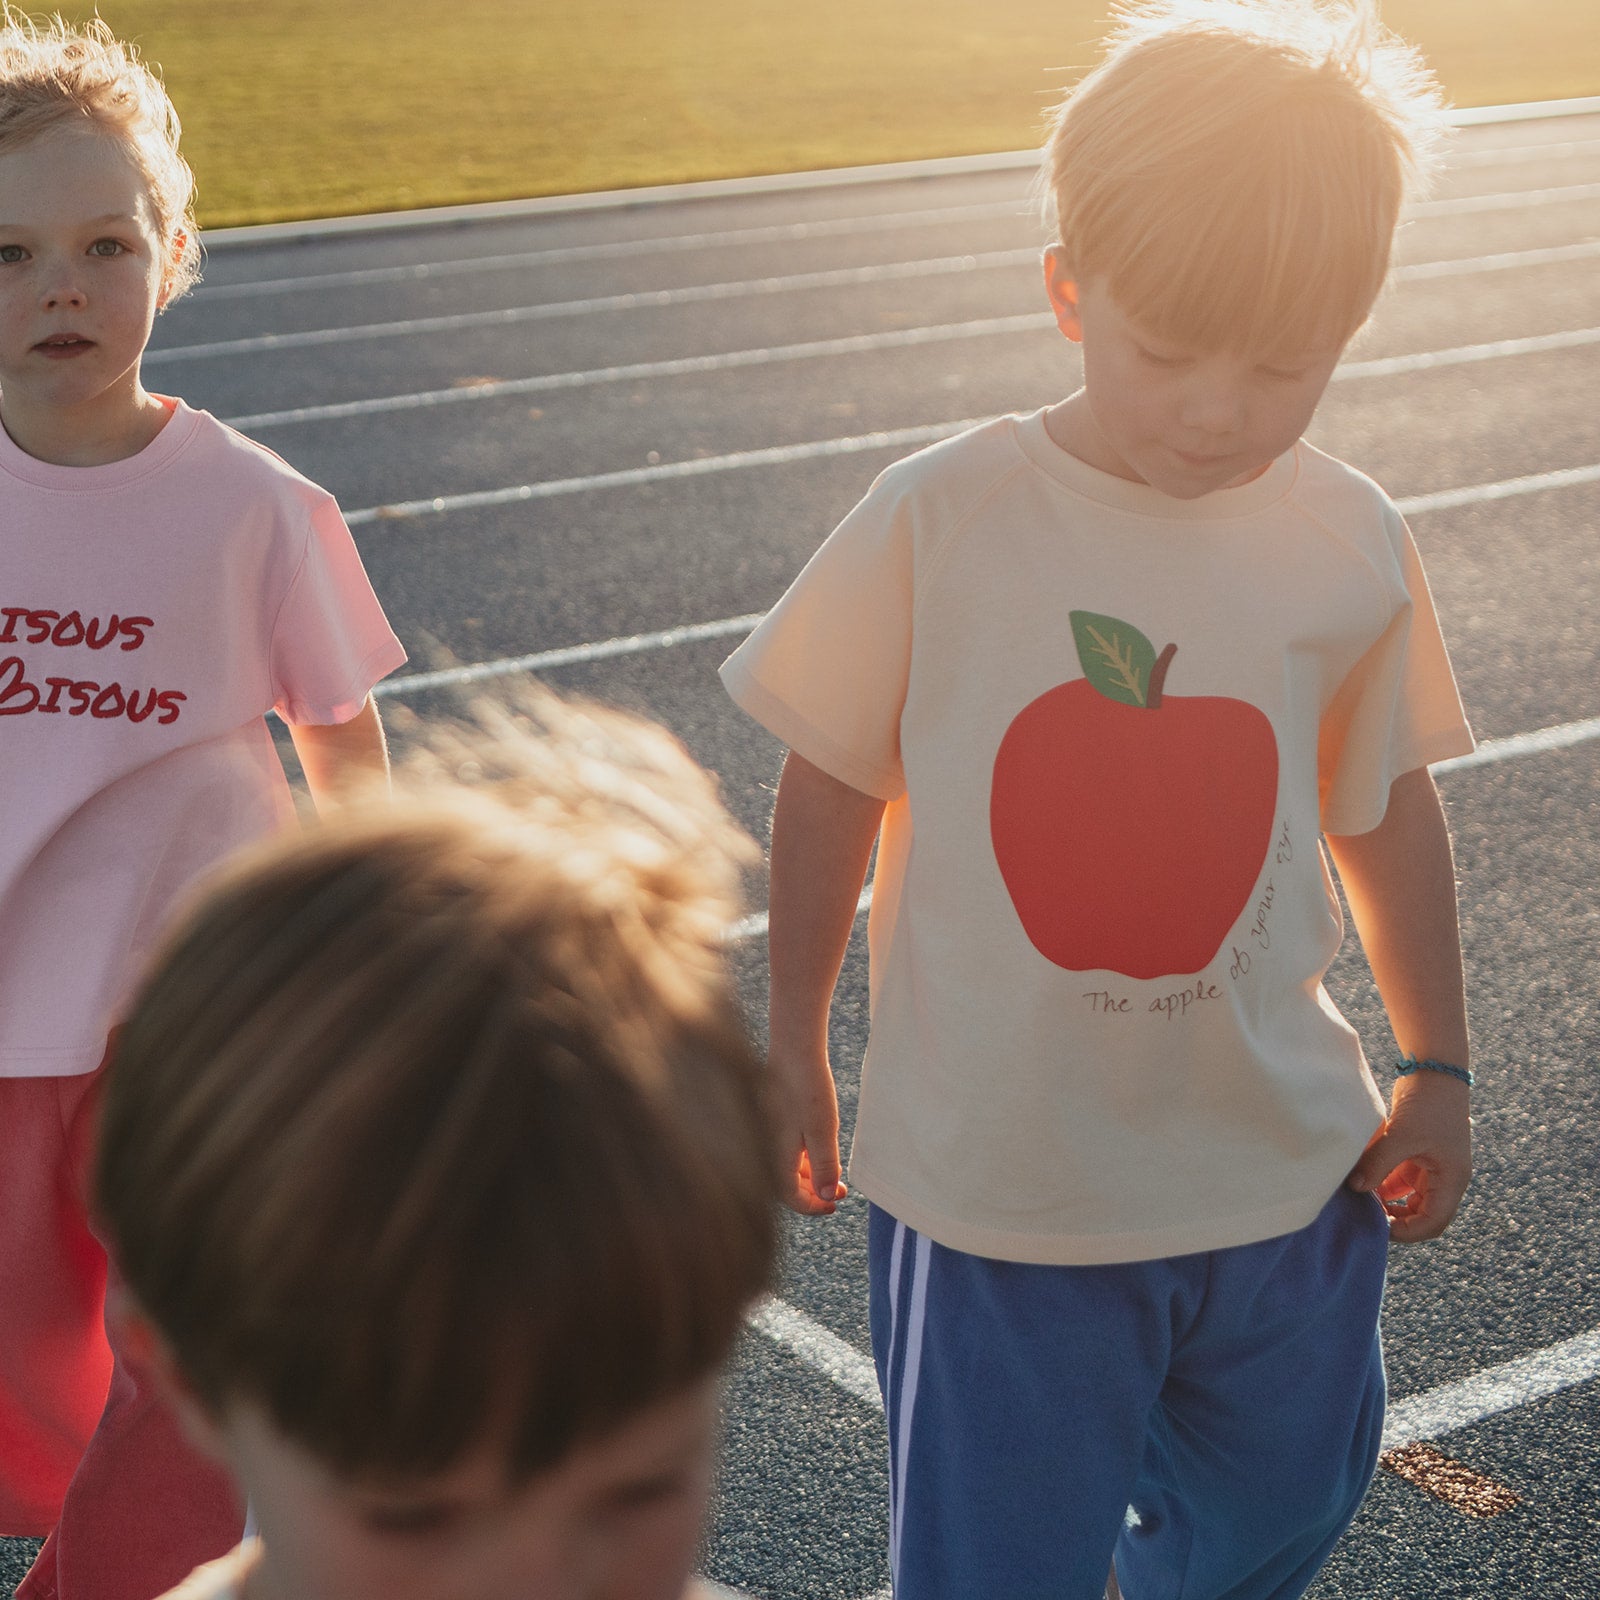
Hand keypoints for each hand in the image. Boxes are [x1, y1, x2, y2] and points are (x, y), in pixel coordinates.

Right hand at [768, 1047, 846, 1215]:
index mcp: (777, 1157)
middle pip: (788, 1185)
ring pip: (788, 1168)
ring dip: (811, 1176)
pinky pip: (787, 1151)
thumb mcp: (823, 1131)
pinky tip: (819, 1150)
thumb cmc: (808, 1090)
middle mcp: (768, 1149)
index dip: (814, 1206)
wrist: (793, 1051)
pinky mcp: (773, 1122)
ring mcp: (769, 1135)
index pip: (792, 1198)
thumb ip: (825, 1167)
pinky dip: (804, 1158)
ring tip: (834, 1172)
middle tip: (840, 1191)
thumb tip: (828, 1197)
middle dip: (815, 1192)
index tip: (835, 1204)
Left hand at [1346, 1069, 1471, 1241]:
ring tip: (1359, 1194)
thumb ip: (1379, 1163)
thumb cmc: (1428, 1104)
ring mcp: (1430, 1164)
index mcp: (1452, 1180)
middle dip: (1394, 1216)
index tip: (1378, 1227)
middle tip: (1365, 1213)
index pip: (1433, 1222)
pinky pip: (1398, 1175)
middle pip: (1421, 1213)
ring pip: (1406, 1194)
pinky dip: (1382, 1178)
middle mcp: (1444, 1177)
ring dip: (1385, 1197)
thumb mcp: (1402, 1135)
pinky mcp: (1417, 1151)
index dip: (1407, 1231)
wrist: (1434, 1070)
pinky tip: (1361, 1174)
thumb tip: (1356, 1189)